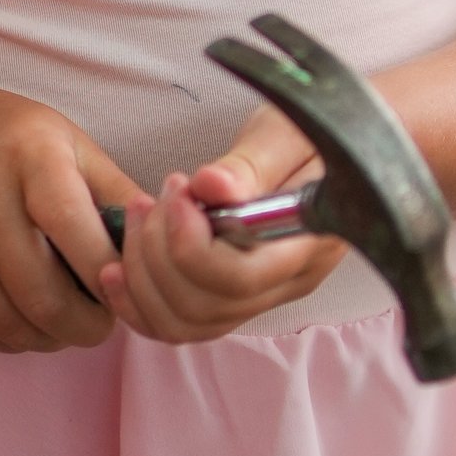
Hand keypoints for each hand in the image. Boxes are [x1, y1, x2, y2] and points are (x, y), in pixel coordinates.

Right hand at [0, 83, 137, 352]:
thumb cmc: (12, 140)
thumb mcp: (72, 144)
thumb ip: (117, 194)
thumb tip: (164, 247)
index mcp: (29, 159)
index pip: (77, 235)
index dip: (109, 277)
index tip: (125, 290)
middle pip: (44, 296)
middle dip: (87, 325)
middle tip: (103, 322)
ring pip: (11, 325)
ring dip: (51, 339)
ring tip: (69, 322)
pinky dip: (13, 340)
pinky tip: (30, 321)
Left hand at [103, 114, 342, 347]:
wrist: (337, 146)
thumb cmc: (316, 130)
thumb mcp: (287, 131)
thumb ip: (250, 164)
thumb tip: (210, 187)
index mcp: (307, 244)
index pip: (239, 278)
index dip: (190, 244)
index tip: (178, 191)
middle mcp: (286, 284)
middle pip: (204, 306)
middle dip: (157, 252)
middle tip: (154, 198)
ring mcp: (258, 297)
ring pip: (184, 324)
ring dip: (142, 275)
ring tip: (140, 215)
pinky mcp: (230, 297)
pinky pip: (177, 325)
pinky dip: (138, 302)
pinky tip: (118, 267)